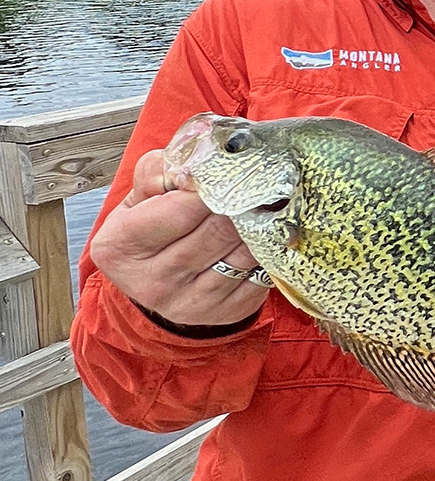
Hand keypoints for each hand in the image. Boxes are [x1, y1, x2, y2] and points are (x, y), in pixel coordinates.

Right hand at [89, 149, 270, 328]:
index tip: (227, 171)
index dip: (209, 188)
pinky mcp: (224, 313)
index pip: (178, 211)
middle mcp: (152, 282)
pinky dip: (268, 251)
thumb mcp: (137, 197)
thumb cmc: (148, 229)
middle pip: (216, 231)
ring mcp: (190, 303)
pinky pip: (261, 275)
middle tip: (258, 181)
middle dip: (241, 202)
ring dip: (260, 225)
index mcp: (121, 247)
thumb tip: (195, 166)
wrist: (155, 281)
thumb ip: (158, 172)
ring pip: (243, 253)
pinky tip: (266, 234)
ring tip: (267, 203)